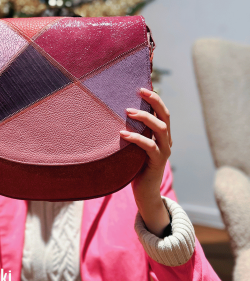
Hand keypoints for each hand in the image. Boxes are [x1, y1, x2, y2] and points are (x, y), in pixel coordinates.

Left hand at [120, 88, 171, 236]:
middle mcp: (166, 141)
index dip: (155, 98)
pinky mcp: (157, 162)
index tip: (141, 87)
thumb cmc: (135, 167)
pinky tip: (122, 134)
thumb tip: (114, 116)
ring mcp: (164, 152)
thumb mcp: (134, 147)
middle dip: (154, 101)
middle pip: (165, 116)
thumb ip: (133, 133)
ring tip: (127, 111)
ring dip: (144, 118)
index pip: (162, 112)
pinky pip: (149, 146)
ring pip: (160, 129)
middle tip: (139, 91)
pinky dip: (136, 138)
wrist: (145, 193)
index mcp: (162, 135)